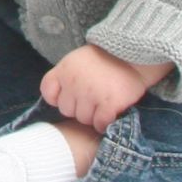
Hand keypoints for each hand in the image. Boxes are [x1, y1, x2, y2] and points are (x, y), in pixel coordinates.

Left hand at [39, 45, 172, 131]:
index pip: (48, 92)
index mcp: (64, 69)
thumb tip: (57, 100)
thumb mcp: (77, 60)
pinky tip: (109, 114)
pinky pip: (99, 124)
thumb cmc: (104, 60)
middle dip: (78, 108)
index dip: (57, 98)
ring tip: (102, 103)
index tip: (70, 96)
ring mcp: (91, 94)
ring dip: (92, 116)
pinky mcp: (109, 104)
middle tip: (92, 99)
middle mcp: (74, 82)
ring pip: (83, 119)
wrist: (134, 57)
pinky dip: (104, 123)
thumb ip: (65, 77)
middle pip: (66, 110)